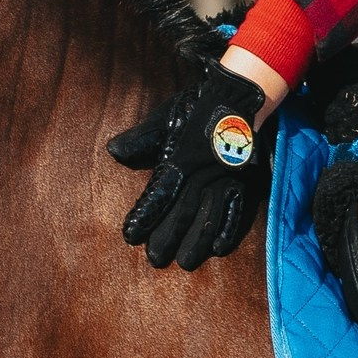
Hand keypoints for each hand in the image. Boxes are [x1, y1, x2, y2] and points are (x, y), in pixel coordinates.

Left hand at [107, 59, 274, 270]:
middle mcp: (203, 171)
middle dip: (168, 236)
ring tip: (185, 262)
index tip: (130, 236)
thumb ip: (142, 138)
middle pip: (183, 211)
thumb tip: (114, 151)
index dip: (145, 216)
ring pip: (210, 215)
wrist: (239, 95)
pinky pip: (237, 209)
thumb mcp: (166, 117)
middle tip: (155, 260)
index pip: (159, 193)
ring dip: (197, 240)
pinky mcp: (244, 181)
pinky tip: (219, 249)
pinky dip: (228, 229)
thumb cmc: (196, 108)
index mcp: (181, 157)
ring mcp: (226, 178)